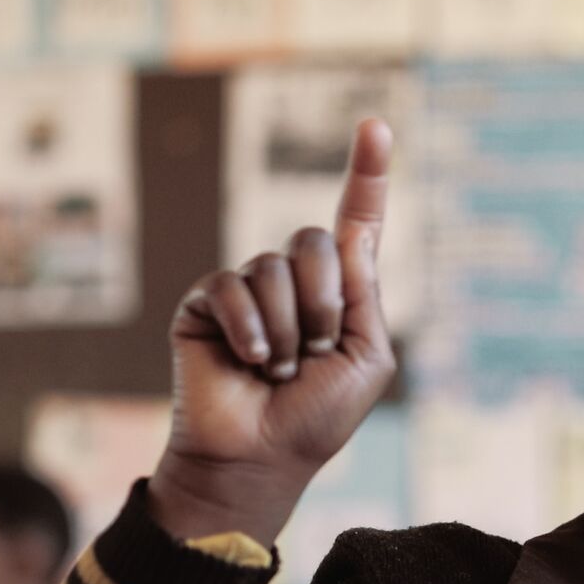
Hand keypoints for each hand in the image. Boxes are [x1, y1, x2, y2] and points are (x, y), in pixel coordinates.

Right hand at [149, 119, 396, 545]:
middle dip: (325, 302)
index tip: (377, 125)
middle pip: (314, 240)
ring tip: (278, 369)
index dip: (367, 174)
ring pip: (275, 267)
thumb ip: (366, 294)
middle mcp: (295, 282)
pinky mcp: (207, 302)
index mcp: (342, 293)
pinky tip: (250, 361)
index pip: (356, 223)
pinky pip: (233, 285)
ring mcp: (249, 289)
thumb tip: (355, 230)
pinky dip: (252, 329)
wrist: (260, 458)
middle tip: (314, 352)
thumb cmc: (318, 417)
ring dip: (288, 328)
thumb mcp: (367, 358)